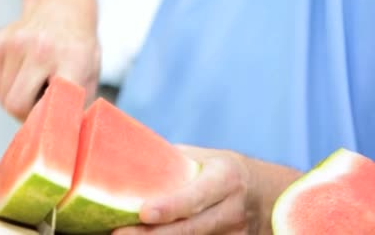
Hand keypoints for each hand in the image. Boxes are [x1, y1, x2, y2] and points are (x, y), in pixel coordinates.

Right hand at [0, 0, 99, 120]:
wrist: (60, 7)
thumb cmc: (77, 48)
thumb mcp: (90, 73)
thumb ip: (78, 105)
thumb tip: (67, 143)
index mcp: (71, 58)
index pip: (53, 102)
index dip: (48, 122)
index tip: (49, 132)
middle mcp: (40, 48)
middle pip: (16, 105)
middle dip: (25, 115)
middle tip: (39, 109)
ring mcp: (14, 43)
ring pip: (3, 98)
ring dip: (18, 100)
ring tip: (35, 86)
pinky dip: (7, 88)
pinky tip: (23, 75)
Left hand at [114, 145, 261, 234]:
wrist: (265, 193)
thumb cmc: (221, 170)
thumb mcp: (204, 158)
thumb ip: (171, 164)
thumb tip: (126, 162)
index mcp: (225, 178)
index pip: (196, 196)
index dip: (170, 207)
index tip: (143, 212)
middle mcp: (232, 209)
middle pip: (190, 229)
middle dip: (153, 234)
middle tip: (119, 233)